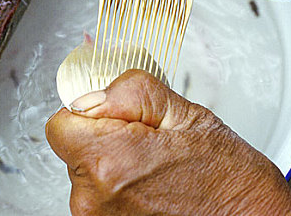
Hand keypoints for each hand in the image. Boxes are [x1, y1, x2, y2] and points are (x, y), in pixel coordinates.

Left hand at [46, 70, 290, 214]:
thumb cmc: (229, 179)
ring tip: (155, 168)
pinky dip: (118, 188)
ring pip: (86, 173)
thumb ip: (129, 93)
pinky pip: (99, 196)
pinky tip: (152, 187)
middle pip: (74, 148)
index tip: (115, 115)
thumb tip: (93, 91)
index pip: (61, 122)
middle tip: (147, 141)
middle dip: (104, 137)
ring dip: (112, 164)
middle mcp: (94, 199)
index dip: (89, 111)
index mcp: (109, 160)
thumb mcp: (185, 114)